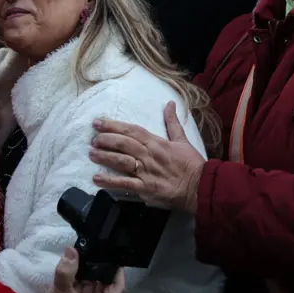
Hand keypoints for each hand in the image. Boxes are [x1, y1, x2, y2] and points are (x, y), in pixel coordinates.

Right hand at [48, 248, 125, 292]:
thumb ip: (66, 273)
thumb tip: (71, 251)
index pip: (117, 288)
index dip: (117, 274)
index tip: (114, 260)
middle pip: (104, 286)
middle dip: (97, 271)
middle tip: (89, 254)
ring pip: (92, 289)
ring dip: (86, 277)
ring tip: (78, 261)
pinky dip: (77, 284)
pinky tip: (71, 274)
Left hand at [89, 102, 204, 213]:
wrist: (202, 187)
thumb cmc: (192, 164)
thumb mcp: (183, 140)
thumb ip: (172, 123)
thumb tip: (169, 104)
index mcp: (157, 143)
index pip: (132, 130)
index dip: (113, 125)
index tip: (98, 122)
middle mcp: (149, 155)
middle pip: (123, 144)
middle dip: (105, 139)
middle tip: (92, 138)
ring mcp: (146, 172)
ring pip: (121, 161)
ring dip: (104, 156)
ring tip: (91, 153)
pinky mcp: (146, 188)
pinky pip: (125, 184)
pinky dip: (110, 181)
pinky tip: (96, 179)